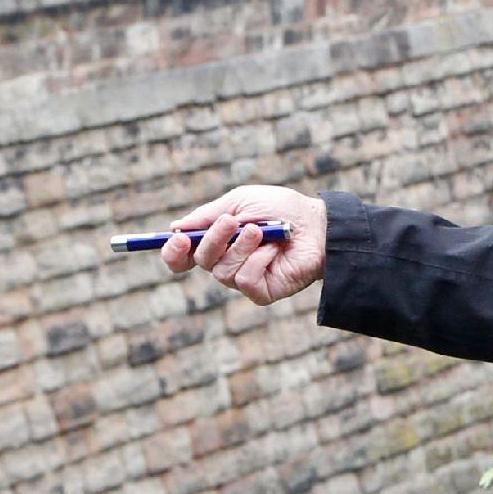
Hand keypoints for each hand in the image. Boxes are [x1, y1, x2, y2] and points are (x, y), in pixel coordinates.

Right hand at [164, 186, 327, 306]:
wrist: (318, 223)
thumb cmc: (281, 209)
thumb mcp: (240, 201)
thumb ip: (208, 215)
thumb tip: (175, 228)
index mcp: (217, 242)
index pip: (183, 257)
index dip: (174, 252)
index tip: (178, 238)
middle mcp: (226, 262)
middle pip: (200, 260)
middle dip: (213, 239)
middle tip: (232, 221)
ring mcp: (243, 278)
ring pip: (222, 271)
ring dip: (241, 247)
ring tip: (262, 232)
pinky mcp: (261, 292)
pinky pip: (244, 280)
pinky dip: (258, 261)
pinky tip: (275, 251)